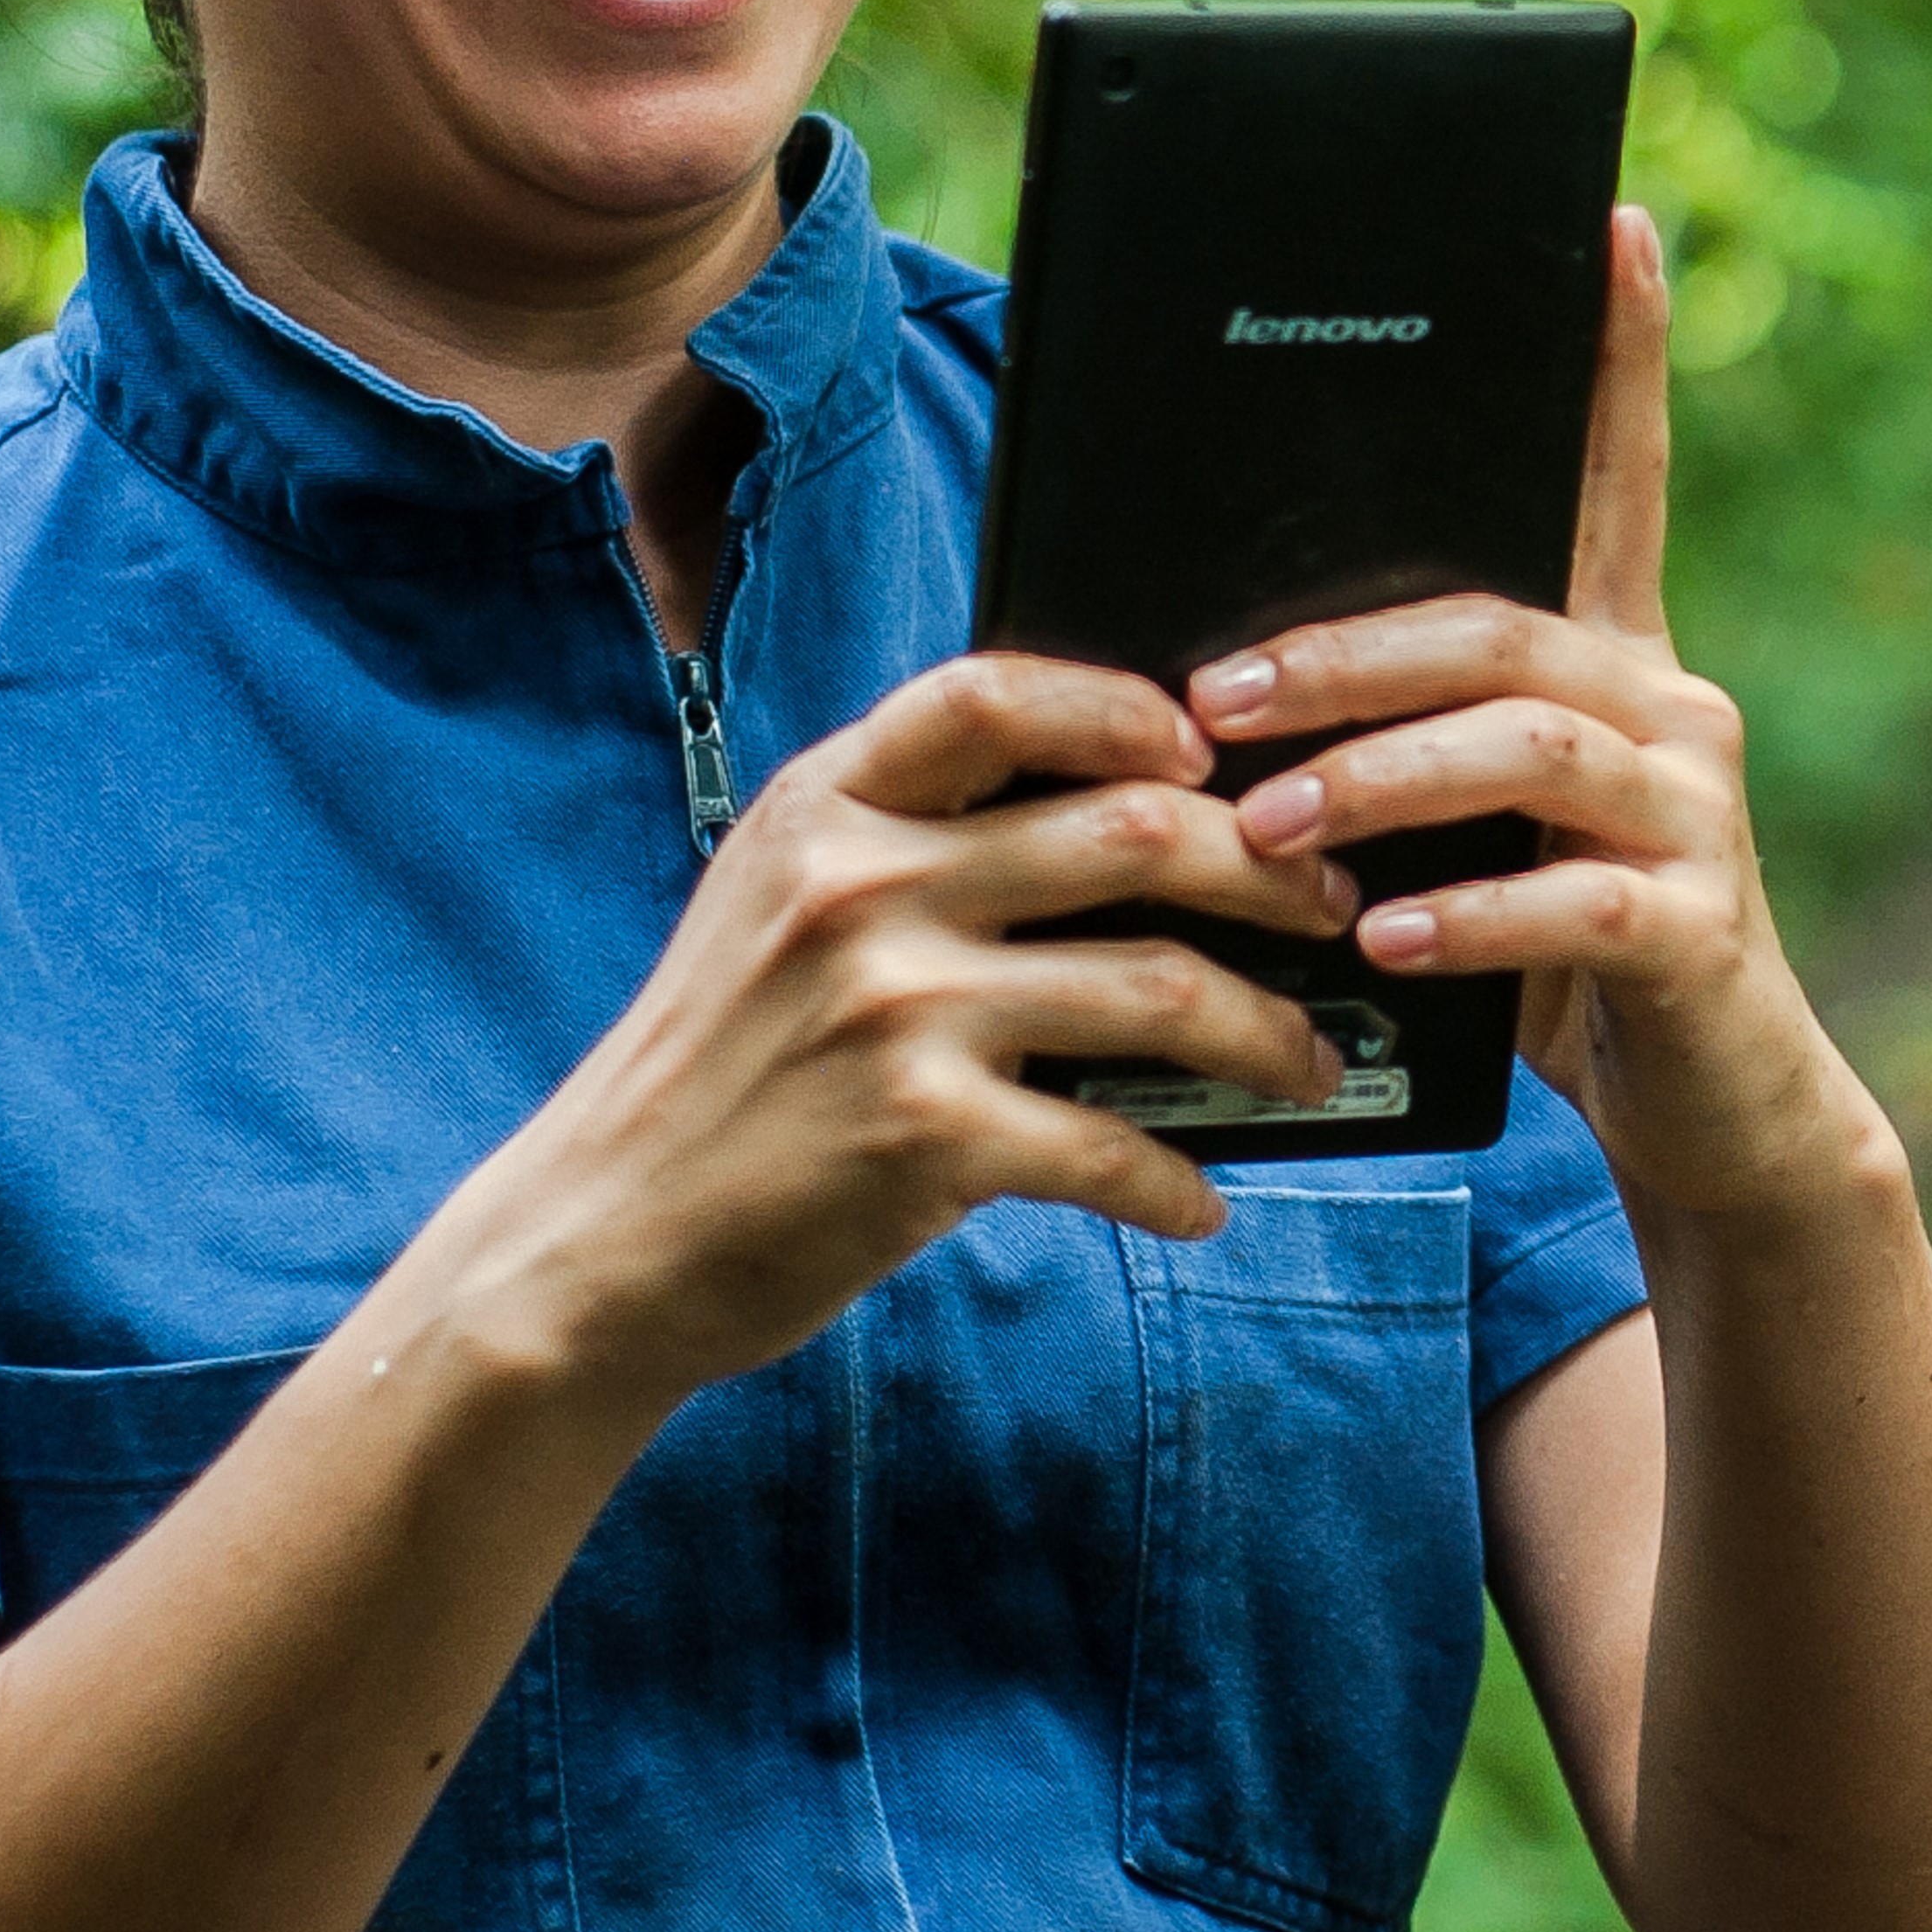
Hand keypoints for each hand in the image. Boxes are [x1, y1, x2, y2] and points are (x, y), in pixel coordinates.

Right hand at [404, 651, 1361, 1414]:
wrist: (600, 1238)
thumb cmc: (712, 1079)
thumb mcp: (771, 914)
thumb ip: (898, 850)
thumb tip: (1112, 832)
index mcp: (821, 809)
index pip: (993, 693)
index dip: (1126, 706)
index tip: (1211, 752)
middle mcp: (860, 887)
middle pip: (1131, 828)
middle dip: (1269, 870)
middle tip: (1331, 912)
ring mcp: (894, 1009)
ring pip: (1159, 984)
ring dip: (1269, 1031)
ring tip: (1312, 1063)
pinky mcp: (923, 1138)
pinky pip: (1112, 1149)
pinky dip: (1177, 1183)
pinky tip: (1201, 1202)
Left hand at [1187, 207, 1876, 1221]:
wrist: (1708, 1114)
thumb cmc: (1547, 956)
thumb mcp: (1467, 829)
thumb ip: (1396, 744)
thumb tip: (1216, 688)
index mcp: (1609, 658)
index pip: (1616, 477)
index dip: (1621, 353)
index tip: (1611, 222)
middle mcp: (1667, 705)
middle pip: (1500, 627)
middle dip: (1342, 655)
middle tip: (1213, 700)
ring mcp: (1696, 812)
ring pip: (1529, 747)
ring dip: (1378, 779)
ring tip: (1267, 827)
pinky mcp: (1703, 929)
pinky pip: (1576, 902)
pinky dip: (1470, 916)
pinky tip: (1385, 938)